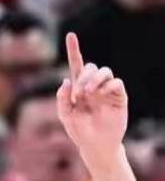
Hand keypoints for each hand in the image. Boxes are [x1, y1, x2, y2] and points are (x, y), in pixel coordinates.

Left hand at [57, 33, 127, 169]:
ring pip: (105, 71)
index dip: (74, 50)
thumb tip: (65, 81)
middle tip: (79, 93)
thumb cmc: (78, 130)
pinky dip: (108, 86)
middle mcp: (93, 86)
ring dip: (95, 79)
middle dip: (84, 77)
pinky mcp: (119, 97)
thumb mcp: (65, 116)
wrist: (95, 145)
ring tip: (88, 93)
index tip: (70, 35)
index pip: (77, 65)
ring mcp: (106, 91)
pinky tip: (101, 95)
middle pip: (91, 67)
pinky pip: (116, 83)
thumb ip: (62, 99)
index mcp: (79, 88)